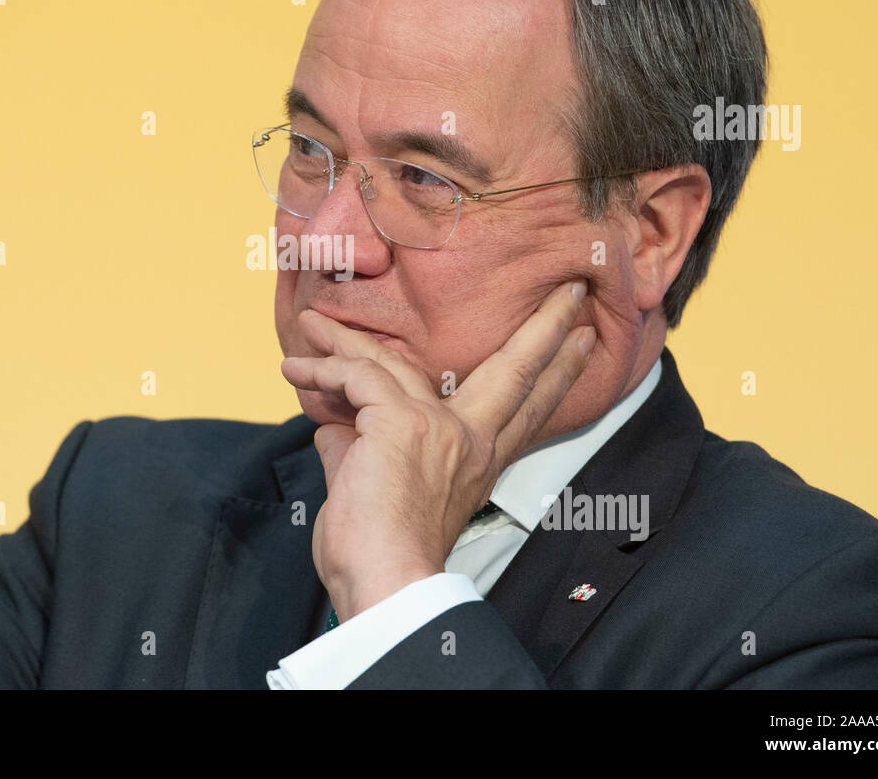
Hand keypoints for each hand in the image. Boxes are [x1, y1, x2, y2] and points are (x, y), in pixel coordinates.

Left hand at [280, 279, 593, 621]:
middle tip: (572, 292)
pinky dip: (319, 373)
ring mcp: (437, 429)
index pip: (525, 411)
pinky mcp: (398, 425)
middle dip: (547, 328)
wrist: (385, 586)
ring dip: (342, 339)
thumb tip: (332, 428)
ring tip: (312, 322)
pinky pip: (353, 378)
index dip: (556, 374)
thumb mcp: (383, 494)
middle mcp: (468, 441)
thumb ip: (364, 451)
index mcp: (477, 462)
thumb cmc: (382, 556)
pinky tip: (294, 371)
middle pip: (516, 371)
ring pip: (391, 362)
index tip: (584, 341)